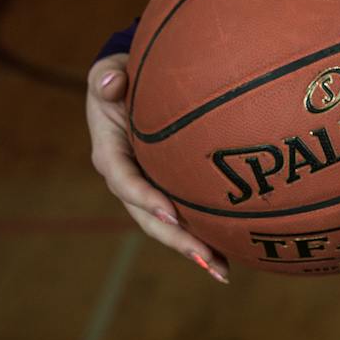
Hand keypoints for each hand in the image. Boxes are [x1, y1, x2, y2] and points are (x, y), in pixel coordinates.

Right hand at [86, 53, 230, 283]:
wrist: (133, 83)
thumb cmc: (123, 74)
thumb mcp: (110, 69)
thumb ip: (108, 76)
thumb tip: (110, 83)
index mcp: (109, 153)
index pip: (124, 180)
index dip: (144, 198)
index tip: (170, 212)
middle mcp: (127, 178)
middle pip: (149, 217)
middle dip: (177, 240)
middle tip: (206, 259)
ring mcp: (148, 187)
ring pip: (168, 225)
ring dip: (194, 248)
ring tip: (223, 271)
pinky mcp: (166, 188)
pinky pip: (184, 213)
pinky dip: (204, 232)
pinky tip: (232, 251)